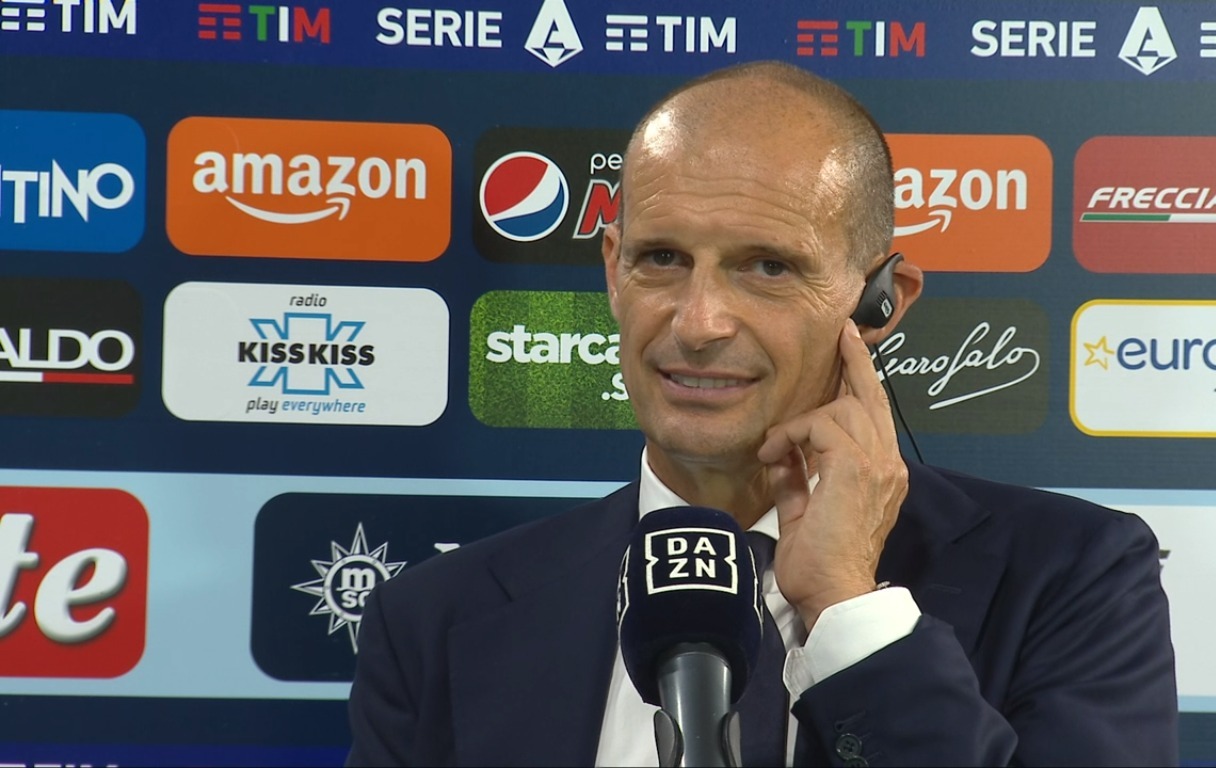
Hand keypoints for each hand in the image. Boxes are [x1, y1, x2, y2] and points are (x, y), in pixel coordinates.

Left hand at [757, 319, 908, 630]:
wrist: (832, 594)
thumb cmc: (819, 565)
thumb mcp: (805, 512)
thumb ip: (801, 479)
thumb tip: (786, 456)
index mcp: (881, 475)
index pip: (873, 416)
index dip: (861, 380)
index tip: (850, 350)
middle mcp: (887, 464)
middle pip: (871, 397)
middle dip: (854, 362)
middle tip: (841, 333)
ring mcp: (876, 464)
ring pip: (841, 407)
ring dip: (799, 423)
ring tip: (775, 450)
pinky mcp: (855, 466)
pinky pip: (820, 425)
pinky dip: (790, 435)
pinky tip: (774, 456)